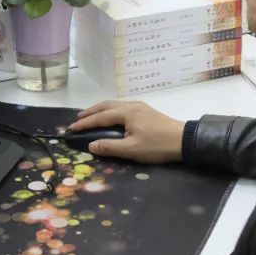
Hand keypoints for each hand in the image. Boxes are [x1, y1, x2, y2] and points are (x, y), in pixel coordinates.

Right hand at [68, 100, 184, 163]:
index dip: (85, 123)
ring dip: (100, 110)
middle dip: (90, 112)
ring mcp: (139, 106)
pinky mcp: (145, 111)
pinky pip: (121, 107)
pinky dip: (110, 111)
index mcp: (126, 113)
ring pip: (114, 104)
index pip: (100, 117)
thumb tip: (91, 145)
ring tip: (90, 116)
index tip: (71, 128)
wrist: (184, 140)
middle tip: (77, 119)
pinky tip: (110, 117)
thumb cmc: (157, 146)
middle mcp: (131, 105)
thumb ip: (109, 147)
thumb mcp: (132, 150)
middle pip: (105, 105)